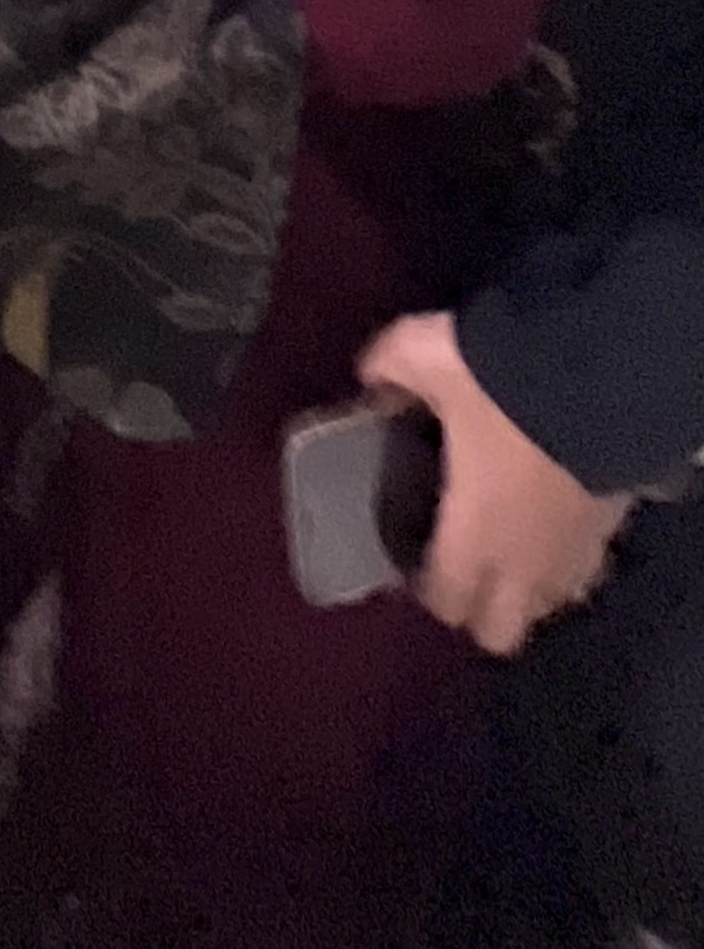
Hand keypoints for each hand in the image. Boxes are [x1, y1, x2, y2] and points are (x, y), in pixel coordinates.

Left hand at [357, 310, 630, 653]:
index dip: (427, 589)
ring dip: (528, 586)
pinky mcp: (613, 529)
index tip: (415, 558)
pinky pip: (586, 566)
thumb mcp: (421, 356)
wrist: (600, 375)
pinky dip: (568, 556)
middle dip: (480, 608)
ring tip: (509, 541)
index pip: (446, 602)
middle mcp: (523, 563)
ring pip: (550, 603)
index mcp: (470, 537)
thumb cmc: (498, 384)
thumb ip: (388, 370)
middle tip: (463, 559)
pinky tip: (554, 518)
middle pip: (502, 631)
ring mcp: (575, 553)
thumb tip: (373, 379)